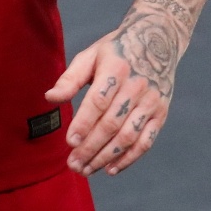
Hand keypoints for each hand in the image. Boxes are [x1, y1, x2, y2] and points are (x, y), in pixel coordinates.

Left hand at [44, 11, 181, 176]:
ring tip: (86, 169)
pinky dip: (129, 158)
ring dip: (106, 157)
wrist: (157, 41)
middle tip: (73, 164)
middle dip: (91, 147)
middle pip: (112, 124)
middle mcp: (136, 87)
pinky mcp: (161, 114)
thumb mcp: (91, 55)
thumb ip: (70, 78)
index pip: (98, 102)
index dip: (84, 123)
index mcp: (116, 69)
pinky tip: (110, 169)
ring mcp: (151, 102)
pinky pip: (146, 141)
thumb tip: (50, 98)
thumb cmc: (115, 50)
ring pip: (128, 137)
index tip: (69, 142)